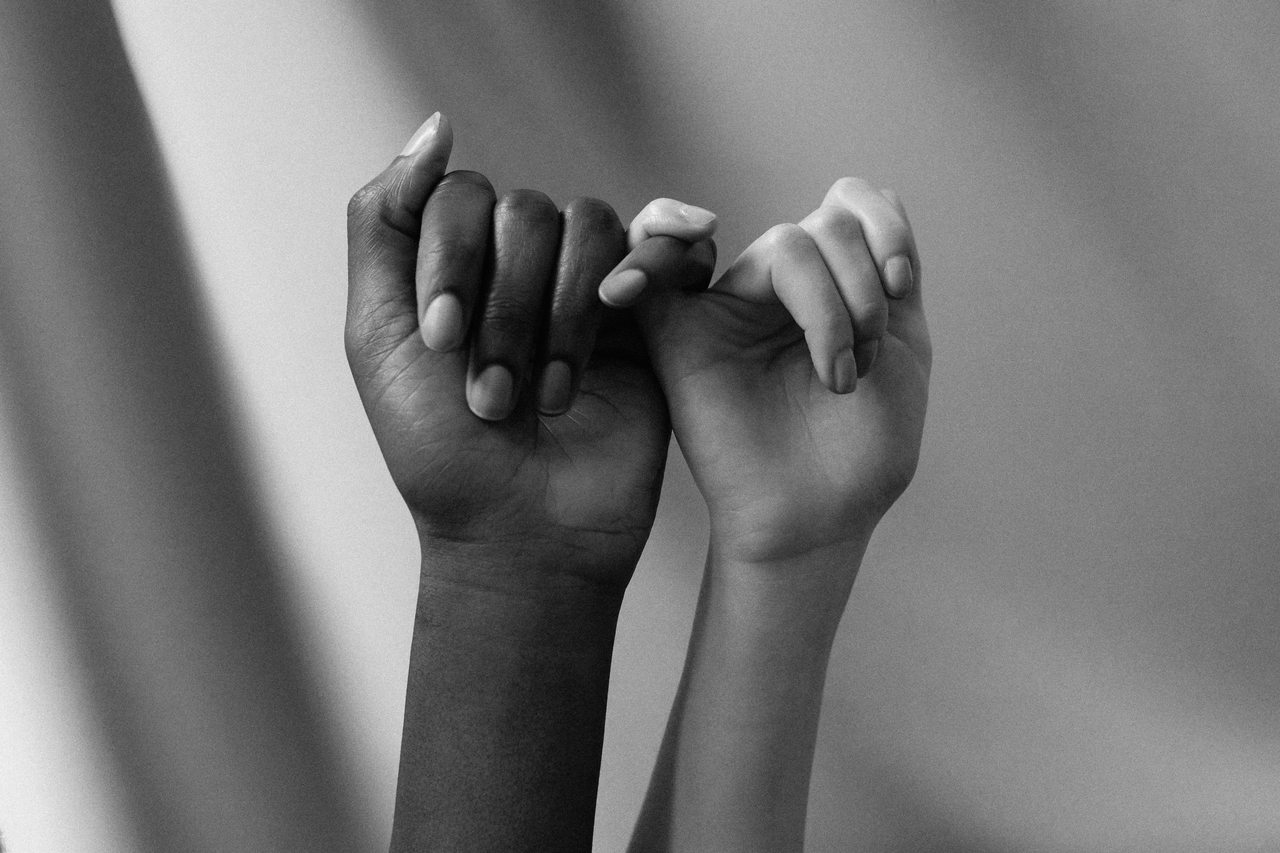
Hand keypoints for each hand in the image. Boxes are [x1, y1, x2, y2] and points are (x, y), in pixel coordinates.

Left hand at [345, 114, 715, 589]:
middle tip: (492, 397)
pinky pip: (663, 248)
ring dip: (562, 316)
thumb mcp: (377, 336)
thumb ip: (384, 224)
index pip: (461, 197)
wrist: (522, 536)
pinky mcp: (650, 319)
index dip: (452, 260)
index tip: (440, 343)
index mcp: (457, 265)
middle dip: (506, 309)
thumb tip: (438, 126)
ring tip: (546, 398)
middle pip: (527, 213)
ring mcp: (590, 289)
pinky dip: (646, 268)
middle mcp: (524, 266)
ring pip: (590, 228)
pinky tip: (624, 310)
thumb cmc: (441, 452)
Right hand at [602, 179, 929, 565]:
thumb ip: (888, 270)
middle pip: (826, 225)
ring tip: (839, 377)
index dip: (884, 227)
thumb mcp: (902, 347)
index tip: (901, 287)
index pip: (851, 203)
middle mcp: (782, 288)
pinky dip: (656, 244)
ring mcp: (732, 308)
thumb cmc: (863, 449)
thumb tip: (852, 194)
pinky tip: (676, 249)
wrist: (821, 518)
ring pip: (785, 246)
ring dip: (832, 307)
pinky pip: (657, 271)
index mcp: (835, 284)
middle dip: (864, 288)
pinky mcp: (680, 336)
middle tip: (866, 361)